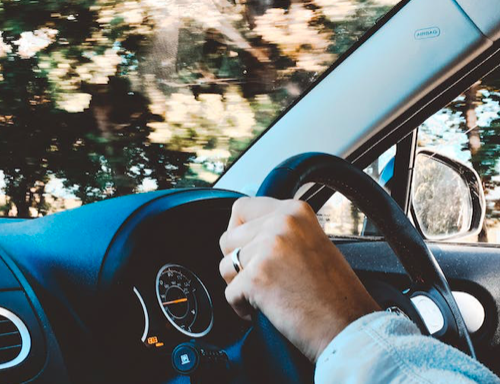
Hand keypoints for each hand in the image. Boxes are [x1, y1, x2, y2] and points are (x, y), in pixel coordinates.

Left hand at [219, 197, 379, 361]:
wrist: (349, 327)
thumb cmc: (335, 293)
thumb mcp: (311, 241)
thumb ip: (280, 230)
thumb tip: (244, 232)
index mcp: (295, 211)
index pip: (242, 207)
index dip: (238, 231)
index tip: (246, 248)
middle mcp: (281, 223)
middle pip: (228, 238)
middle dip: (237, 262)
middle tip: (261, 278)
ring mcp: (268, 248)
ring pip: (225, 266)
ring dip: (238, 284)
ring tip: (267, 294)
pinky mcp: (256, 278)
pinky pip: (229, 293)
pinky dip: (242, 307)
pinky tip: (267, 309)